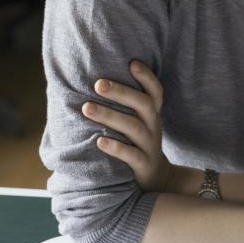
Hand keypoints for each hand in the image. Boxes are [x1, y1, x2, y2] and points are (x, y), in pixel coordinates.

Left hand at [82, 60, 174, 192]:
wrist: (156, 180)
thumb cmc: (137, 144)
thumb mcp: (138, 123)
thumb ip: (125, 106)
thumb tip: (93, 83)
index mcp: (152, 115)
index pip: (155, 91)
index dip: (147, 77)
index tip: (132, 62)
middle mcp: (154, 127)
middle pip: (144, 104)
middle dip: (121, 92)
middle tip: (98, 83)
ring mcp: (150, 146)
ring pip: (134, 127)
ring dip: (110, 116)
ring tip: (87, 108)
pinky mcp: (144, 166)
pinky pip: (132, 155)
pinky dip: (116, 147)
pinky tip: (99, 141)